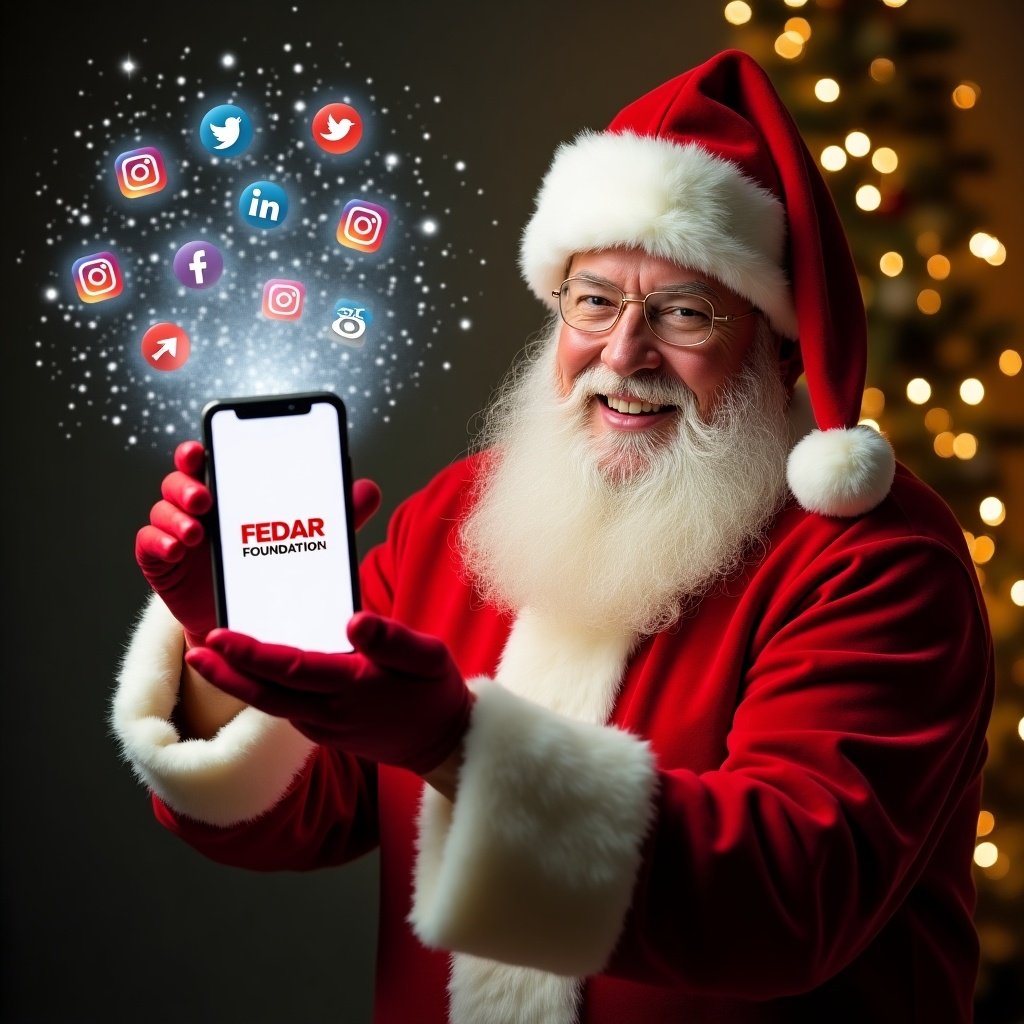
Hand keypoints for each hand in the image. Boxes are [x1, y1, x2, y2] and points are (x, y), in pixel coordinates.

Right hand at [135, 440, 381, 647]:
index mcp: (232, 488)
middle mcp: (200, 505)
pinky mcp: (162, 562)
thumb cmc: (277, 565)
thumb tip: (368, 489)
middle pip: (180, 477)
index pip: (212, 457)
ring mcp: (177, 531)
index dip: (202, 447)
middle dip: (187, 479)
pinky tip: (178, 548)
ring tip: (197, 530)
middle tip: (205, 493)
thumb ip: (336, 513)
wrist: (251, 620)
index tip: (203, 446)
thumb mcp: (312, 538)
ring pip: (163, 508)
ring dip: (176, 513)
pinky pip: (149, 544)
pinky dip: (160, 542)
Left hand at [183, 612, 472, 775]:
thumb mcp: (429, 657)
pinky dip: (260, 689)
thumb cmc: (433, 692)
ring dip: (235, 683)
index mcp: (355, 686)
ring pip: (271, 705)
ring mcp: (324, 726)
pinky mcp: (322, 732)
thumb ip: (392, 639)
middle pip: (268, 694)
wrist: (441, 743)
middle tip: (195, 650)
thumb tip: (354, 618)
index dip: (252, 655)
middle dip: (227, 673)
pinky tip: (246, 668)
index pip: (292, 669)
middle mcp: (332, 711)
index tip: (219, 636)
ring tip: (205, 658)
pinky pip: (285, 709)